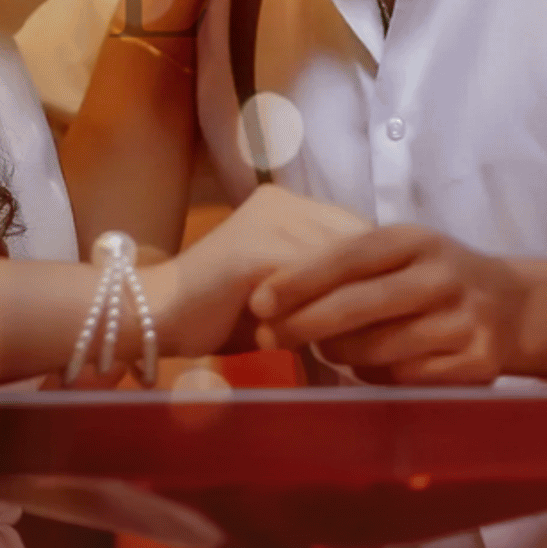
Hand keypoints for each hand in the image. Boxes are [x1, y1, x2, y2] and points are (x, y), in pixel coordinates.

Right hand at [149, 185, 367, 359]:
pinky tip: (332, 345)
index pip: (359, 233)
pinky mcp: (256, 248)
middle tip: (386, 332)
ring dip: (353, 307)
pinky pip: (309, 285)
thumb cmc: (219, 314)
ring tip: (365, 344)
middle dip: (372, 289)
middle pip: (356, 244)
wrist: (155, 316)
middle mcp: (283, 201)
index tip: (391, 312)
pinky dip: (325, 316)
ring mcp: (269, 221)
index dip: (377, 273)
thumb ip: (320, 285)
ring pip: (338, 266)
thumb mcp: (283, 292)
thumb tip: (377, 303)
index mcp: (289, 204)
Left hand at [248, 224, 537, 384]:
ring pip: (380, 348)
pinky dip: (376, 376)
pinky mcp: (478, 363)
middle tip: (267, 338)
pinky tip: (367, 368)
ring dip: (340, 354)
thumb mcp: (400, 253)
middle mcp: (442, 276)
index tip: (259, 300)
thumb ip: (347, 263)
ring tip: (323, 349)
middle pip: (361, 304)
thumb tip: (272, 292)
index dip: (300, 279)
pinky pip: (406, 377)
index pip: (349, 256)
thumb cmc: (431, 277)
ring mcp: (464, 321)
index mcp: (416, 239)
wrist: (514, 306)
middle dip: (305, 323)